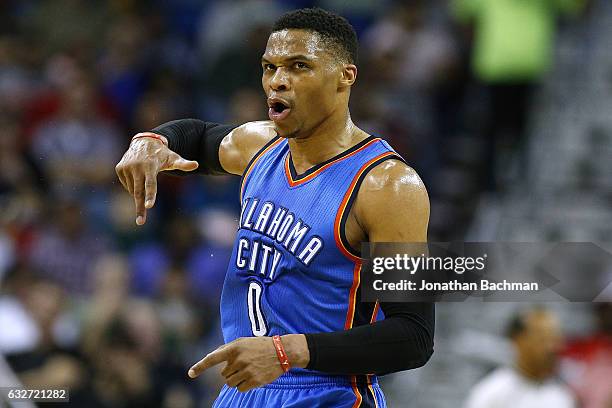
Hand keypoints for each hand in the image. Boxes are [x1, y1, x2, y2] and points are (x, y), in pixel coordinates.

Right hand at [115, 133, 198, 224]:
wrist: (144, 141)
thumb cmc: (162, 154)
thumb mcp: (174, 158)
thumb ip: (184, 164)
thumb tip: (196, 165)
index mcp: (150, 166)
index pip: (150, 184)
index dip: (150, 195)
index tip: (149, 206)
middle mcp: (136, 167)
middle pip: (139, 192)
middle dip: (140, 208)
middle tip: (141, 222)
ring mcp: (126, 168)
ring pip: (133, 190)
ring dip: (139, 193)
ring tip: (146, 180)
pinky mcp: (120, 169)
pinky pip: (127, 185)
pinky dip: (133, 187)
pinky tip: (138, 177)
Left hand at [187, 335, 308, 391]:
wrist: (282, 351)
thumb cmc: (260, 346)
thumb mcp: (243, 341)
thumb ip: (227, 348)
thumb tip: (212, 357)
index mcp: (234, 348)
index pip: (213, 358)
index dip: (200, 366)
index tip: (190, 373)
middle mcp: (238, 360)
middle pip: (223, 374)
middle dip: (231, 371)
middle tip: (244, 364)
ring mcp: (246, 371)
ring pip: (230, 383)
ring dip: (237, 379)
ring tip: (249, 370)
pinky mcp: (254, 381)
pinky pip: (240, 389)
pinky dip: (244, 385)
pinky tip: (253, 377)